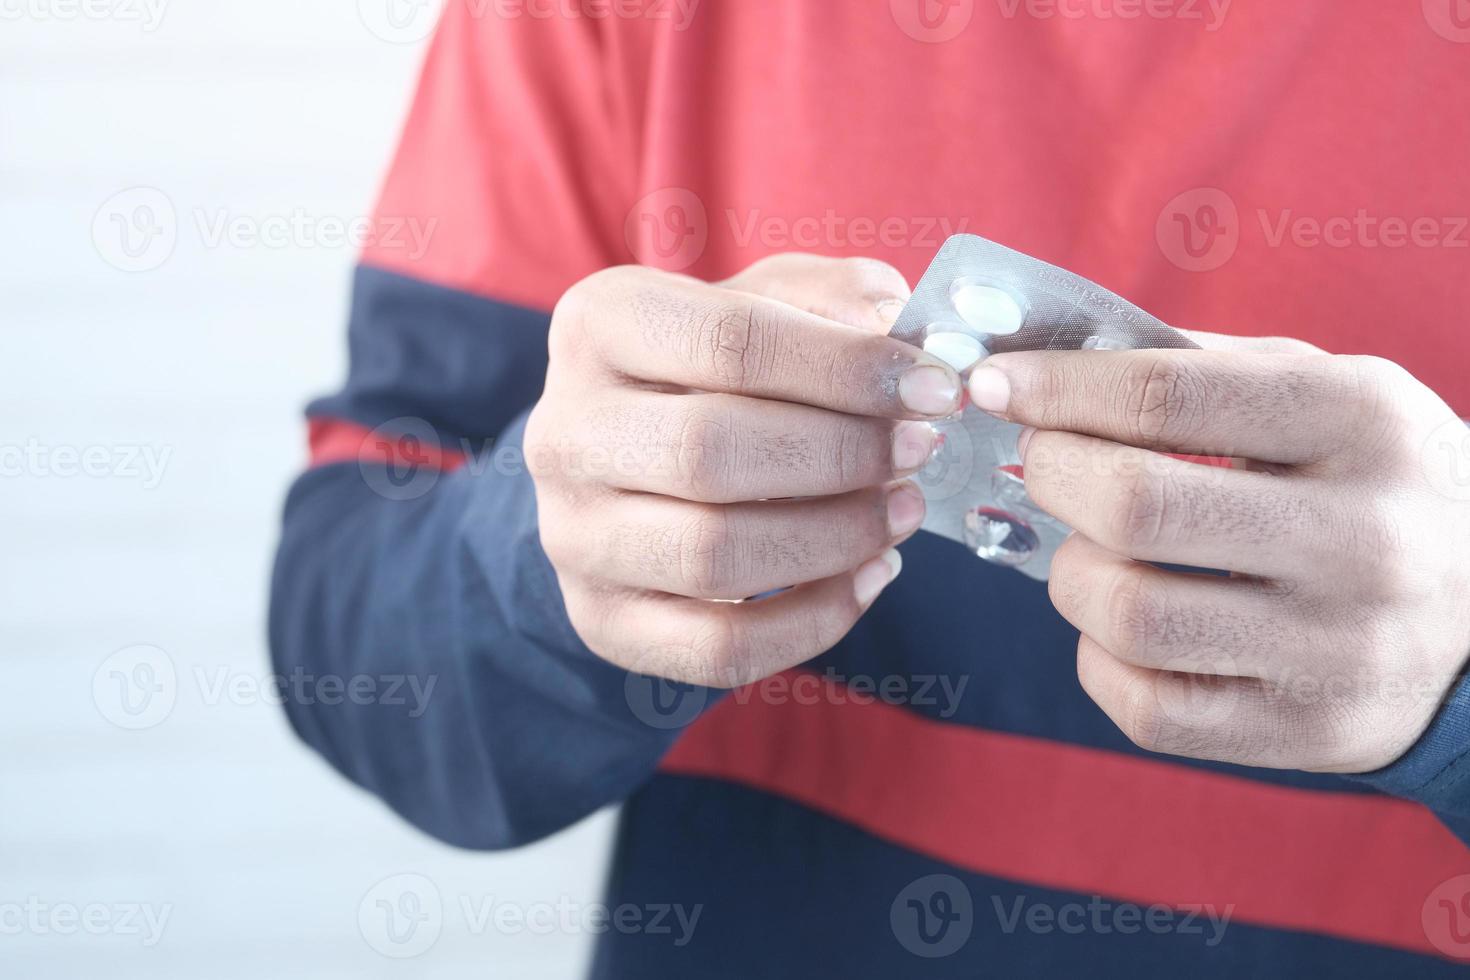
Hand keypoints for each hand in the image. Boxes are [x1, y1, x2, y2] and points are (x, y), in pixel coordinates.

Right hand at [525, 255, 962, 687]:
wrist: (623, 467)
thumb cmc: (709, 374)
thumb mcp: (760, 304)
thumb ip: (826, 295)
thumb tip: (890, 318)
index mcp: (598, 325)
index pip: (729, 341)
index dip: (846, 368)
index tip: (932, 387)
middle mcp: (564, 430)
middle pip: (711, 451)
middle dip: (841, 455)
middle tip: (918, 451)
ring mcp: (573, 535)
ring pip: (714, 555)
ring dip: (835, 538)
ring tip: (900, 512)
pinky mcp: (602, 620)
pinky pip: (717, 647)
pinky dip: (813, 621)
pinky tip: (868, 576)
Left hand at [967, 334, 1469, 771]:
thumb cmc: (1373, 479)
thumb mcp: (1327, 392)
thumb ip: (1198, 368)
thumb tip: (1046, 358)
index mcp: (1361, 422)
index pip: (1168, 395)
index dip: (1058, 387)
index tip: (995, 383)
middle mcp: (1359, 537)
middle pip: (1134, 504)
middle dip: (1052, 474)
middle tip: (1045, 464)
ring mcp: (1338, 647)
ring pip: (1127, 613)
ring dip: (1071, 574)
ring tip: (1092, 551)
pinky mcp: (1308, 731)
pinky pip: (1146, 706)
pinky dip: (1098, 659)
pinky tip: (1122, 627)